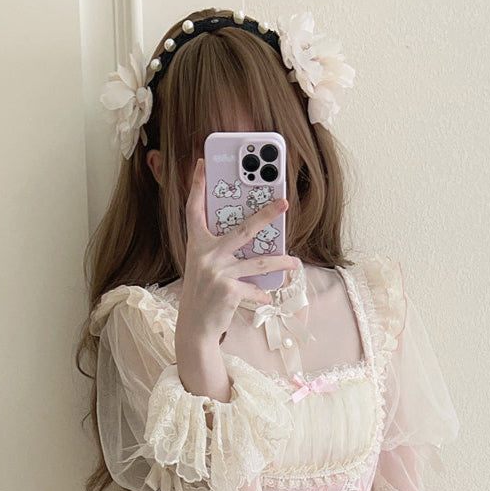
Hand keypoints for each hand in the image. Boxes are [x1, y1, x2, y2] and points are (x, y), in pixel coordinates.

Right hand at [177, 156, 300, 346]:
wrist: (194, 327)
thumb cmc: (203, 294)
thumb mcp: (204, 266)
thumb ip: (219, 250)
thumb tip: (251, 237)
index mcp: (197, 244)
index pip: (194, 209)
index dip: (197, 185)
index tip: (201, 163)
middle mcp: (206, 255)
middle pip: (243, 229)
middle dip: (266, 214)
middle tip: (284, 202)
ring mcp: (217, 272)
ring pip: (258, 262)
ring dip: (280, 262)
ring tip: (294, 262)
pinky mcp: (228, 291)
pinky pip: (255, 290)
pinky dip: (262, 295)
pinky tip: (266, 298)